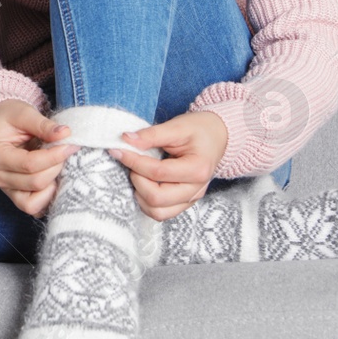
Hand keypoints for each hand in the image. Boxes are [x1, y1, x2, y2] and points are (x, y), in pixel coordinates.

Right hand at [0, 99, 76, 218]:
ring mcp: (5, 188)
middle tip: (66, 151)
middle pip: (35, 183)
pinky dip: (46, 198)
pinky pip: (33, 207)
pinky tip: (53, 180)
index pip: (29, 164)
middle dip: (56, 168)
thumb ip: (43, 124)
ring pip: (33, 202)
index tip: (70, 145)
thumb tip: (65, 134)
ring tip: (58, 167)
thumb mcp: (24, 113)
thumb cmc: (9, 116)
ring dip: (52, 186)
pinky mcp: (15, 195)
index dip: (54, 157)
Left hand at [108, 111, 228, 220]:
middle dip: (136, 180)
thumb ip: (152, 134)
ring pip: (158, 212)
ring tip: (138, 173)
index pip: (158, 173)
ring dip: (140, 194)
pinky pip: (161, 212)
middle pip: (157, 199)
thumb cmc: (200, 130)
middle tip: (131, 162)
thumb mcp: (177, 126)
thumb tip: (126, 139)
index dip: (133, 161)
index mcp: (198, 169)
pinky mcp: (184, 202)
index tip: (118, 150)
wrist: (219, 137)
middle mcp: (196, 189)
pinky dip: (146, 201)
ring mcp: (191, 199)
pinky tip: (143, 182)